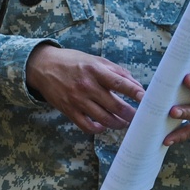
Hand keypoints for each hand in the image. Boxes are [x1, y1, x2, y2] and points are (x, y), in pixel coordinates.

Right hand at [25, 44, 144, 132]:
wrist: (42, 66)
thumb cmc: (72, 62)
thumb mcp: (94, 59)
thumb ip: (115, 71)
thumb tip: (136, 85)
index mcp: (94, 70)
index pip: (120, 83)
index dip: (135, 93)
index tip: (147, 99)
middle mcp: (86, 85)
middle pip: (115, 106)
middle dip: (131, 114)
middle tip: (140, 118)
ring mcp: (76, 100)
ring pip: (104, 119)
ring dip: (118, 123)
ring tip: (125, 123)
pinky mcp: (68, 110)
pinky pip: (87, 126)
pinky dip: (98, 129)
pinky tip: (104, 126)